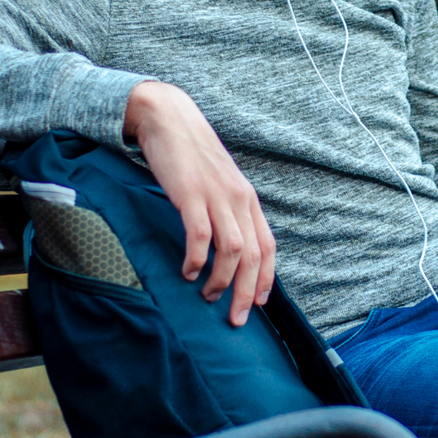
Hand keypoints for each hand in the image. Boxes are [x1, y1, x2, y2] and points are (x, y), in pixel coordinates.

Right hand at [124, 81, 276, 325]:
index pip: (268, 246)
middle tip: (236, 319)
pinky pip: (200, 236)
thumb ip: (227, 211)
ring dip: (221, 280)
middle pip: (253, 255)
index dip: (267, 279)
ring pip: (232, 250)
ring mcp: (216, 196)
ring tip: (207, 294)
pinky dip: (196, 260)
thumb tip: (228, 247)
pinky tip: (187, 272)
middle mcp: (238, 199)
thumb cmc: (191, 155)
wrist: (169, 118)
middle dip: (247, 292)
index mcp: (247, 199)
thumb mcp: (219, 183)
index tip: (260, 304)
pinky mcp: (191, 194)